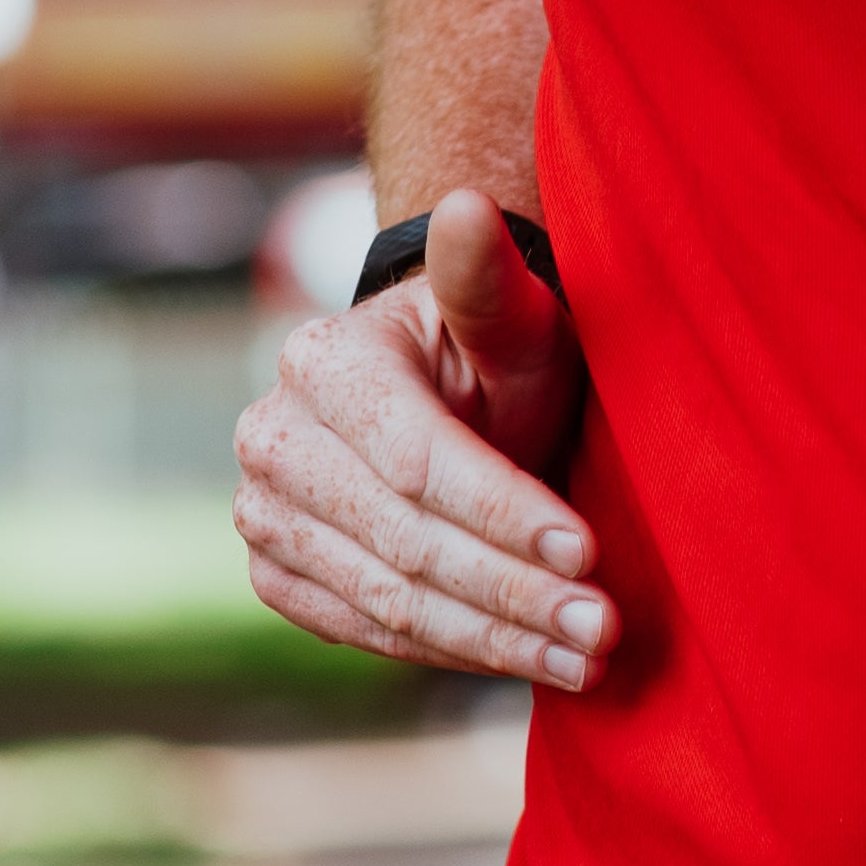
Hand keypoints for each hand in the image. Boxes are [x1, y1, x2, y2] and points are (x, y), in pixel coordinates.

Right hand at [231, 190, 610, 688]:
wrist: (443, 396)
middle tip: (602, 631)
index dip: (504, 513)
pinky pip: (362, 631)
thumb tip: (467, 204)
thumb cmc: (492, 351)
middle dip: (512, 592)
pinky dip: (449, 653)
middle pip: (403, 542)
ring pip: (386, 599)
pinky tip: (524, 661)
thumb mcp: (508, 314)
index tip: (589, 554)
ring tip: (584, 659)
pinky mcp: (277, 573)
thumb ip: (488, 275)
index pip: (419, 462)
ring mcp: (263, 514)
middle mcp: (272, 439)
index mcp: (323, 364)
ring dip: (491, 639)